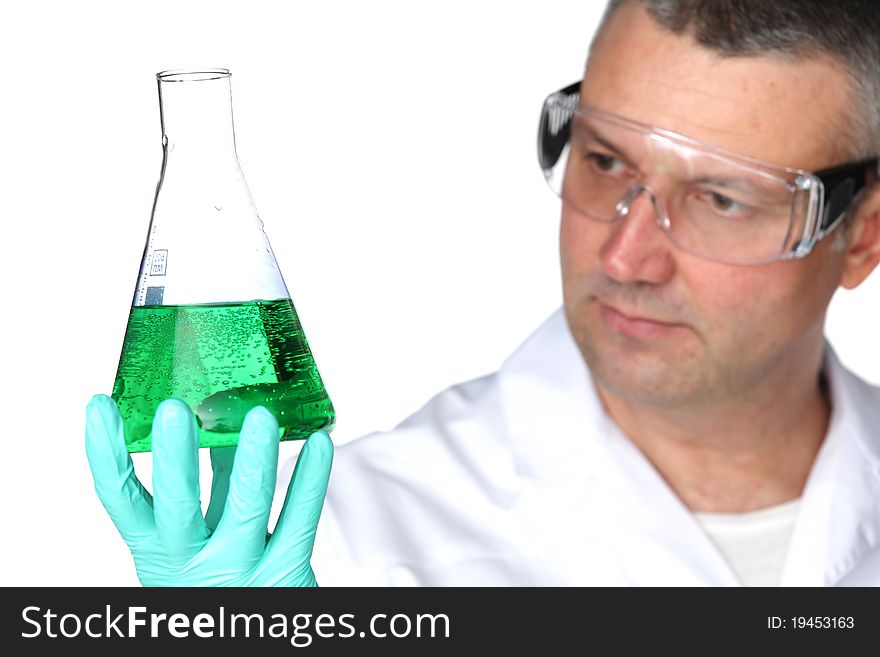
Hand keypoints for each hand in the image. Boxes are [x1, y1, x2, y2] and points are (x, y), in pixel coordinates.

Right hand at [85, 394, 332, 585]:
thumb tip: (218, 420)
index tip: (99, 407)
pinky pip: (300, 521)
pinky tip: (320, 443)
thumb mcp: (201, 537)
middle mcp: (192, 562)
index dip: (106, 455)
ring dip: (252, 460)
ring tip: (260, 415)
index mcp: (159, 551)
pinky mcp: (285, 573)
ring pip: (245, 509)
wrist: (252, 629)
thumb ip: (210, 486)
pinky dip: (310, 479)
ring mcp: (240, 569)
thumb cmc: (225, 577)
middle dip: (174, 458)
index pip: (122, 499)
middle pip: (177, 506)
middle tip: (173, 409)